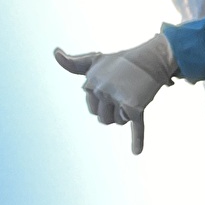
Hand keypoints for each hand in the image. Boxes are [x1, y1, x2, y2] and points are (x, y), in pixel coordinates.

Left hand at [54, 33, 176, 154]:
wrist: (149, 58)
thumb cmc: (122, 61)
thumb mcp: (95, 60)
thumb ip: (73, 63)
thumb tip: (55, 52)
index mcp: (90, 84)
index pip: (92, 109)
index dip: (105, 102)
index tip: (114, 87)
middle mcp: (102, 91)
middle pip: (103, 118)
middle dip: (114, 112)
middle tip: (125, 94)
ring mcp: (119, 100)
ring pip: (117, 122)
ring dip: (126, 116)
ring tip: (134, 96)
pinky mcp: (135, 107)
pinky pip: (135, 127)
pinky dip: (137, 140)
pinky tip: (136, 151)